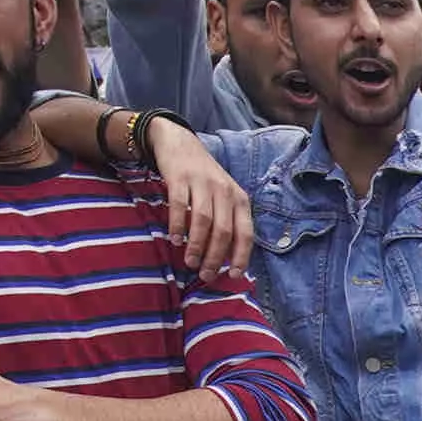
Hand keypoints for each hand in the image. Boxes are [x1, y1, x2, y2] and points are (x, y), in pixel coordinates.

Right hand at [143, 116, 252, 278]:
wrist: (180, 143)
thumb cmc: (204, 179)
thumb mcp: (224, 197)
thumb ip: (228, 222)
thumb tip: (229, 260)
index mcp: (240, 199)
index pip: (246, 233)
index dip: (242, 257)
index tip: (234, 276)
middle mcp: (225, 191)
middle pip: (224, 231)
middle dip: (215, 257)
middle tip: (205, 275)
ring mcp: (203, 183)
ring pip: (203, 221)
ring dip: (197, 246)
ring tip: (190, 262)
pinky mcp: (180, 178)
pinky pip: (180, 206)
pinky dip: (178, 226)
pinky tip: (175, 240)